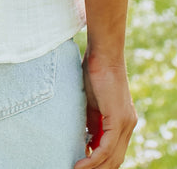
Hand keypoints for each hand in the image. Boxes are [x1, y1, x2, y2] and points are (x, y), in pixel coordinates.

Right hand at [74, 50, 137, 168]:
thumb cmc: (95, 71)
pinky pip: (106, 148)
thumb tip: (86, 140)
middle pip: (115, 159)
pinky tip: (81, 164)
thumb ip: (92, 121)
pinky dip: (93, 159)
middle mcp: (128, 125)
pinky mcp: (118, 119)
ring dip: (93, 167)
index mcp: (123, 121)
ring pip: (111, 157)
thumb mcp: (92, 102)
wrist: (104, 53)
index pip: (114, 151)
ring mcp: (125, 123)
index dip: (99, 163)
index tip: (82, 165)